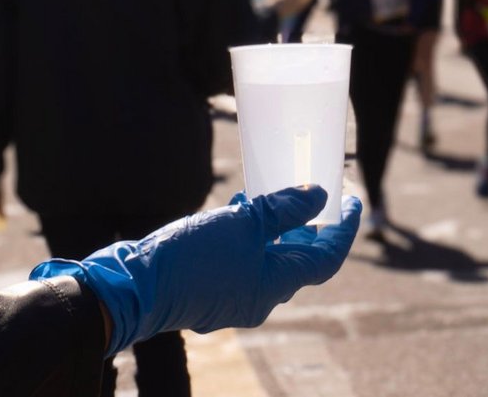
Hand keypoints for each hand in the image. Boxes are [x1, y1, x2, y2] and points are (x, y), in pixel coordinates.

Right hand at [29, 186, 361, 356]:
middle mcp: (260, 296)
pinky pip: (244, 258)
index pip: (326, 257)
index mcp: (276, 285)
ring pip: (270, 256)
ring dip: (279, 226)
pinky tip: (241, 204)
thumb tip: (317, 197)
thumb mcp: (244, 223)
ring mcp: (235, 294)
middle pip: (300, 257)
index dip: (344, 228)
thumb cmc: (192, 256)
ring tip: (280, 190)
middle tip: (319, 191)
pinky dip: (251, 233)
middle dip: (312, 224)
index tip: (354, 200)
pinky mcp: (213, 287)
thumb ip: (284, 210)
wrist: (133, 286)